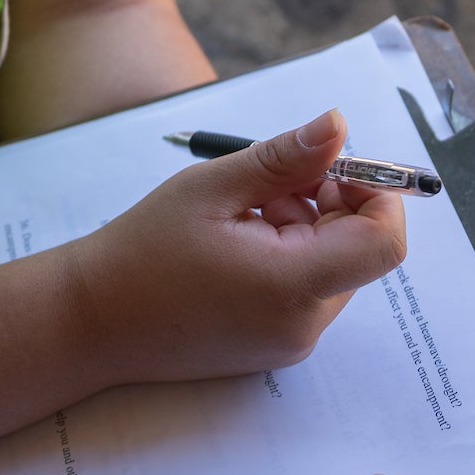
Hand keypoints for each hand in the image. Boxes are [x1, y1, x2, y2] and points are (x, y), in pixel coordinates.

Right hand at [63, 110, 408, 384]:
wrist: (91, 322)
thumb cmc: (142, 251)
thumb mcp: (213, 187)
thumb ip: (285, 158)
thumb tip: (339, 125)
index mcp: (292, 285)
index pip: (384, 241)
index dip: (377, 193)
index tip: (335, 164)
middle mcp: (303, 325)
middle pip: (360, 250)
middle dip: (332, 204)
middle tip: (272, 181)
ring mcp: (290, 343)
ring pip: (334, 268)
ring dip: (307, 229)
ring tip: (243, 214)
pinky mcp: (274, 348)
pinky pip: (307, 292)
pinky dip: (289, 257)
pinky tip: (237, 244)